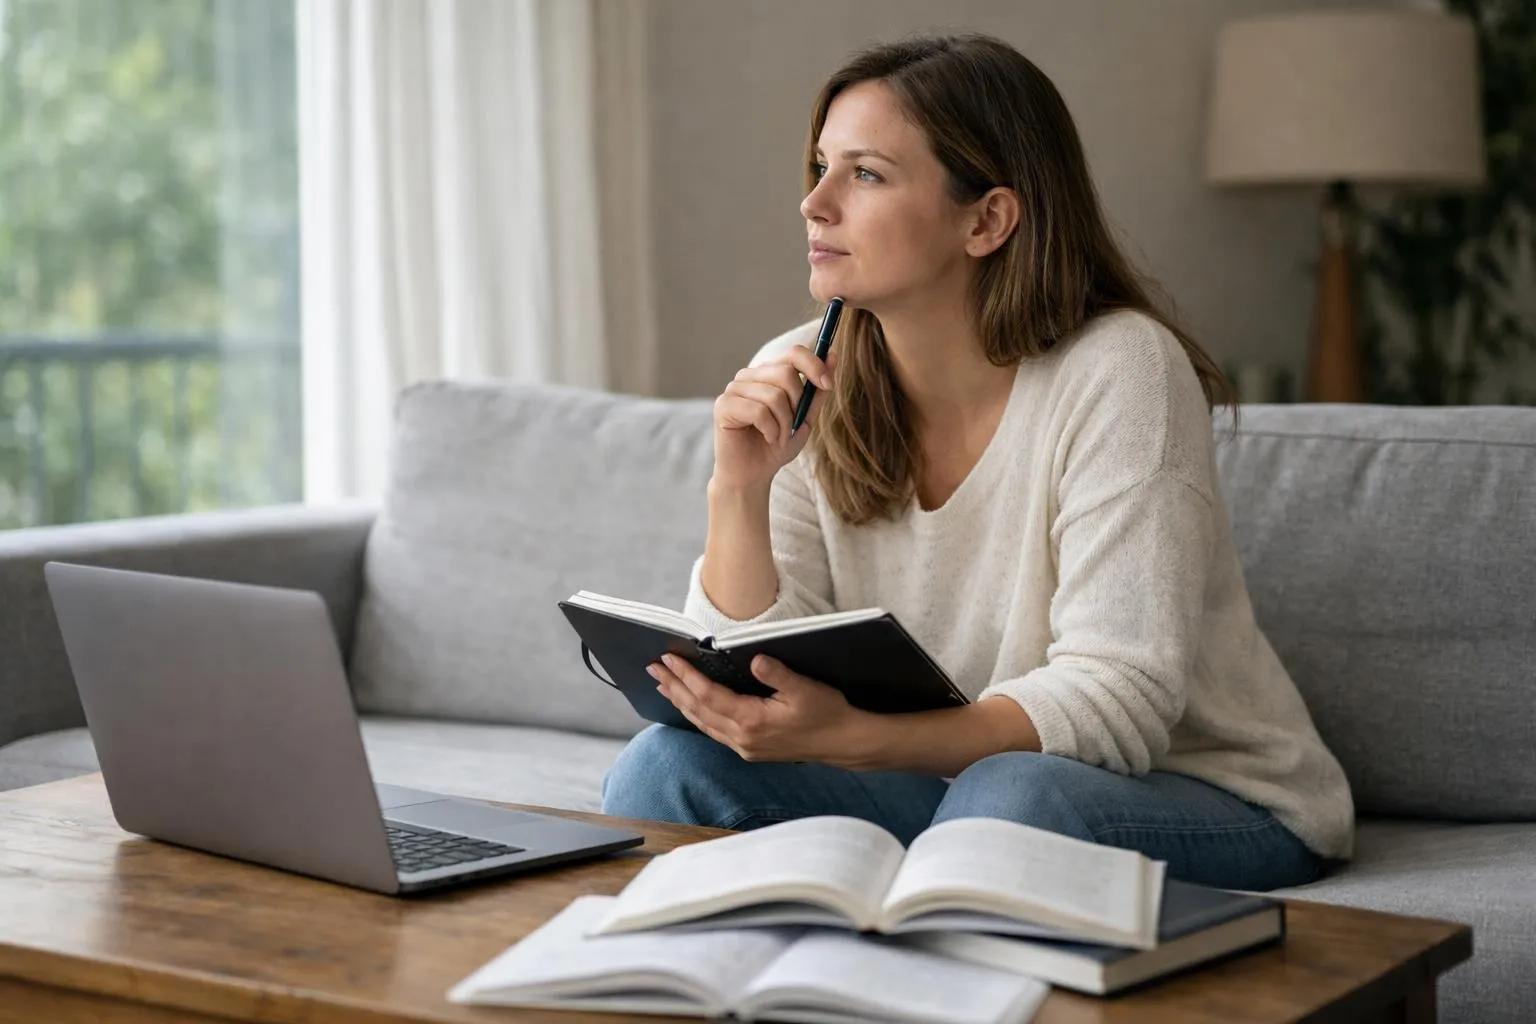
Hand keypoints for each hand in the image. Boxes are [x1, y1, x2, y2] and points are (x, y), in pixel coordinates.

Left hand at [647, 651, 869, 765]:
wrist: (844, 743)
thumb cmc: (827, 713)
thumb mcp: (806, 688)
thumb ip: (778, 674)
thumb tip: (755, 659)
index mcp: (752, 721)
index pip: (708, 695)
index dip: (686, 676)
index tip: (668, 659)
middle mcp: (743, 738)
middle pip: (697, 710)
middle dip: (674, 688)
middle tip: (653, 669)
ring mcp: (745, 747)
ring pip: (703, 723)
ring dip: (681, 702)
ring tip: (664, 685)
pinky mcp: (750, 750)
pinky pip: (714, 732)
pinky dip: (697, 716)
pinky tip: (691, 707)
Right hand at [710, 346, 837, 493]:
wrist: (753, 475)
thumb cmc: (776, 446)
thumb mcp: (806, 418)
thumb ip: (817, 390)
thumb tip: (833, 354)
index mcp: (768, 373)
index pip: (793, 353)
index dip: (814, 365)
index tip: (828, 384)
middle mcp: (749, 375)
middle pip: (786, 373)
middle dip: (798, 405)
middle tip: (792, 426)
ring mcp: (734, 388)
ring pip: (774, 396)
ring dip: (784, 424)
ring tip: (779, 437)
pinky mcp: (724, 405)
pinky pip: (759, 411)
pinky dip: (771, 430)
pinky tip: (767, 439)